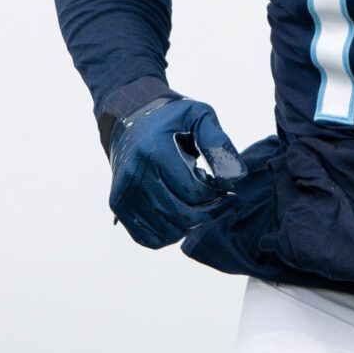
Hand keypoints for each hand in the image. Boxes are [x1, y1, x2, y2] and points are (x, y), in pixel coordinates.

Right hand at [108, 96, 247, 248]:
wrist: (130, 118)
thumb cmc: (170, 119)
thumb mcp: (198, 115)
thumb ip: (217, 141)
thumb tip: (235, 175)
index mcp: (155, 152)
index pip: (194, 192)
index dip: (217, 194)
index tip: (226, 187)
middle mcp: (135, 175)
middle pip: (181, 216)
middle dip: (208, 213)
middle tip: (218, 200)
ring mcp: (123, 193)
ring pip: (167, 231)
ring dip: (190, 225)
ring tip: (199, 205)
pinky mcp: (118, 205)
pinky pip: (148, 237)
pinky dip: (169, 234)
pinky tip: (180, 216)